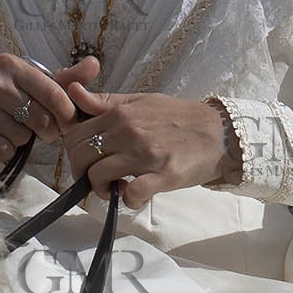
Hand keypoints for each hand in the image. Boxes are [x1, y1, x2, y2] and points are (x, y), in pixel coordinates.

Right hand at [0, 53, 101, 161]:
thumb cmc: (0, 92)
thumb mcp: (29, 79)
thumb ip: (63, 77)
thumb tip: (94, 64)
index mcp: (12, 65)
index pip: (55, 94)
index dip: (67, 115)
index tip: (68, 124)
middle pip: (41, 120)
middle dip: (46, 131)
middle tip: (38, 128)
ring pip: (22, 138)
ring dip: (22, 140)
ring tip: (10, 128)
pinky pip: (4, 150)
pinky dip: (5, 150)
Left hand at [61, 85, 233, 208]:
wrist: (219, 132)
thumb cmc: (180, 117)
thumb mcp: (141, 101)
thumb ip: (106, 102)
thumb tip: (73, 91)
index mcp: (121, 113)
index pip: (75, 135)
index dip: (74, 154)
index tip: (87, 163)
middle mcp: (129, 131)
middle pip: (81, 156)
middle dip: (82, 174)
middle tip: (98, 180)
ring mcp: (145, 153)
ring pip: (99, 176)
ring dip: (102, 190)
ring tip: (117, 190)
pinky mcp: (163, 174)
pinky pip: (132, 194)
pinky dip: (129, 201)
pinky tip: (135, 197)